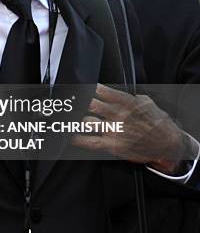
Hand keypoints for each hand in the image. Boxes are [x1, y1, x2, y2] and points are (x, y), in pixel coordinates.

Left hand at [71, 84, 195, 173]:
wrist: (168, 144)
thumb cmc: (157, 122)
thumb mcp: (146, 101)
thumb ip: (128, 96)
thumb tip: (113, 93)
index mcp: (126, 102)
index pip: (100, 91)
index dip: (86, 88)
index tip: (77, 86)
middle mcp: (118, 116)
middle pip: (90, 105)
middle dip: (77, 102)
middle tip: (66, 100)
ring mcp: (115, 131)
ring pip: (87, 122)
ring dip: (74, 118)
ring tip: (64, 115)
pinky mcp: (114, 146)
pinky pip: (91, 142)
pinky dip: (78, 139)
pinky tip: (68, 135)